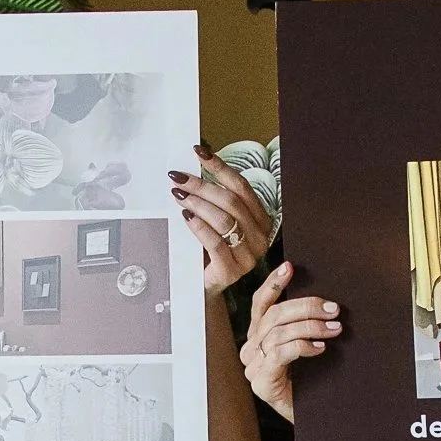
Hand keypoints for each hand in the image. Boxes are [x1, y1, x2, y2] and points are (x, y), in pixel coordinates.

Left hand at [172, 144, 274, 297]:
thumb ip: (216, 199)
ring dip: (199, 203)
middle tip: (179, 178)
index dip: (220, 167)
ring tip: (179, 195)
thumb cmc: (211, 251)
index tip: (199, 153)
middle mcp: (261, 237)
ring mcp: (249, 256)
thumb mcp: (218, 221)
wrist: (205, 287)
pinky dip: (199, 226)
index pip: (242, 187)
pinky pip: (215, 242)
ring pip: (225, 220)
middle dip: (202, 186)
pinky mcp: (232, 271)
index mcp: (262, 220)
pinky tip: (186, 216)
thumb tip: (198, 164)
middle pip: (231, 201)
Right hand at [240, 261, 340, 421]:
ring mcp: (253, 367)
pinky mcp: (261, 383)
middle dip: (306, 307)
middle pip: (274, 316)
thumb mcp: (306, 347)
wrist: (316, 419)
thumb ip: (303, 325)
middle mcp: (250, 349)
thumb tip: (324, 301)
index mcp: (258, 336)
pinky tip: (319, 348)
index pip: (261, 304)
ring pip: (278, 333)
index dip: (274, 284)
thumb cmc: (311, 382)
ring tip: (334, 328)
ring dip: (310, 327)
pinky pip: (279, 354)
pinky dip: (301, 347)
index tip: (290, 268)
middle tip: (334, 309)